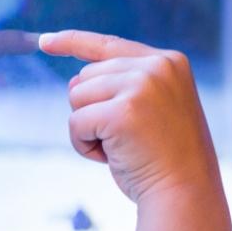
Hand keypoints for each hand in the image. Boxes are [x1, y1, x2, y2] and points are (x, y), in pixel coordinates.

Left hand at [39, 30, 220, 203]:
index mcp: (169, 61)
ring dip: (88, 127)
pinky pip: (76, 122)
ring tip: (121, 145)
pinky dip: (84, 145)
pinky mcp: (123, 110)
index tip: (46, 42)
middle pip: (87, 75)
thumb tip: (75, 81)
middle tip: (127, 135)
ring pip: (77, 96)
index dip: (74, 41)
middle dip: (93, 108)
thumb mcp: (156, 105)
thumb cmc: (167, 154)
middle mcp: (158, 66)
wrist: (186, 189)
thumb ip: (125, 84)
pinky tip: (111, 155)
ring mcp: (142, 85)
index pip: (110, 44)